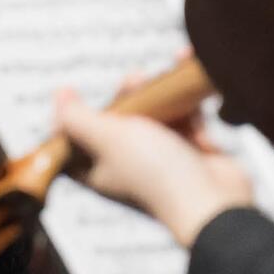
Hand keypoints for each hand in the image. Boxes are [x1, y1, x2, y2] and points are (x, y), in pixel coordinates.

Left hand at [54, 86, 252, 246]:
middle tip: (136, 79)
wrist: (213, 201)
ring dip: (162, 92)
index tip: (75, 92)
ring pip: (154, 114)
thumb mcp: (106, 139)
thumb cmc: (156, 173)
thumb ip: (77, 118)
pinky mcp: (190, 152)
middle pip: (117, 120)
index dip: (73, 115)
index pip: (73, 141)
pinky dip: (189, 104)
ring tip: (171, 72)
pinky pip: (185, 119)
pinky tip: (192, 90)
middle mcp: (126, 165)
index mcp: (96, 169)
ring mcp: (160, 159)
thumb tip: (60, 96)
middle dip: (127, 94)